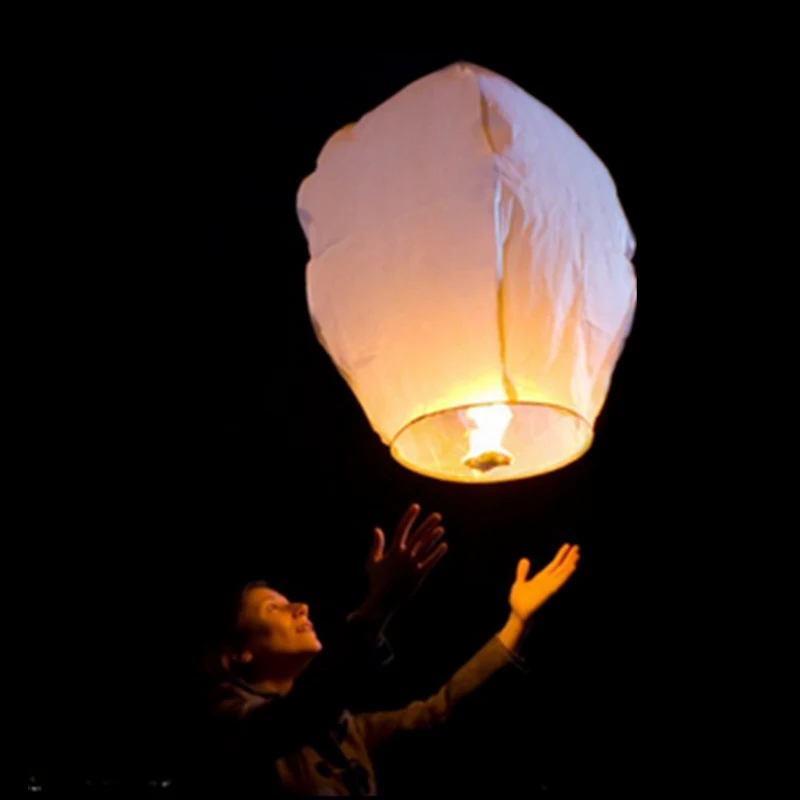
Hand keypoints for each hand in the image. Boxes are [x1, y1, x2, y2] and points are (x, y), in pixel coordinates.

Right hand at [363, 503, 447, 619]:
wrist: (382, 602)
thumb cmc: (376, 582)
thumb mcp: (372, 562)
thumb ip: (376, 545)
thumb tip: (377, 529)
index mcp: (393, 551)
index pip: (402, 529)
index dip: (409, 517)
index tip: (416, 506)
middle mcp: (403, 556)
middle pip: (418, 536)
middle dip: (428, 524)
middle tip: (437, 515)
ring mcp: (412, 565)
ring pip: (425, 547)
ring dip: (434, 537)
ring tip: (441, 528)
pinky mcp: (418, 576)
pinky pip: (430, 562)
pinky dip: (437, 553)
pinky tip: (444, 545)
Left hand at [508, 543, 579, 624]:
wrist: (518, 614)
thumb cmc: (519, 601)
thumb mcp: (520, 583)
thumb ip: (523, 572)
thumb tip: (525, 559)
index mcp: (542, 578)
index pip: (554, 564)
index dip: (560, 555)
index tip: (567, 545)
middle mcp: (548, 581)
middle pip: (561, 567)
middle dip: (569, 557)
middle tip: (577, 547)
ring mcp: (550, 586)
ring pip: (562, 572)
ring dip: (570, 563)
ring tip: (577, 554)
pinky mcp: (549, 591)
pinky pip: (560, 581)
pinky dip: (566, 574)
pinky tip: (572, 567)